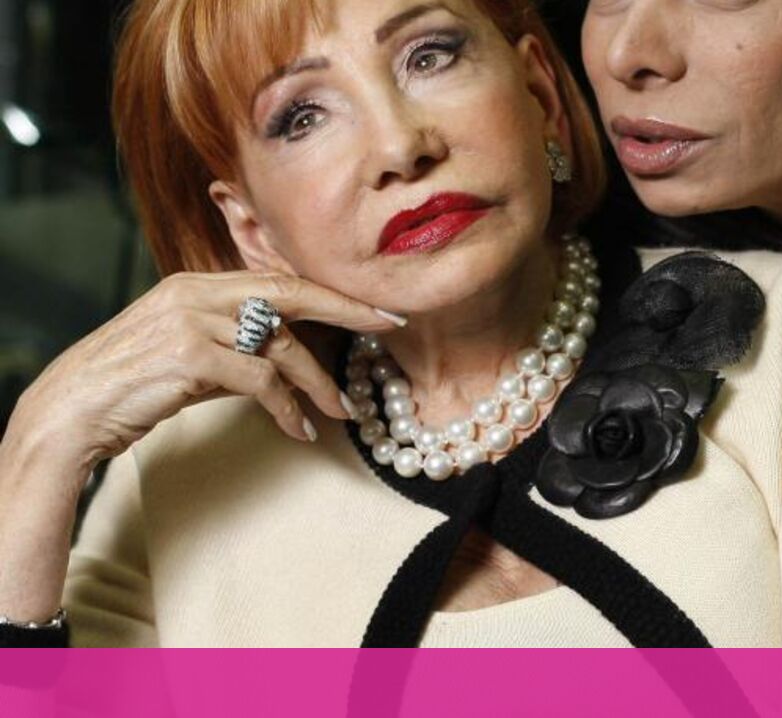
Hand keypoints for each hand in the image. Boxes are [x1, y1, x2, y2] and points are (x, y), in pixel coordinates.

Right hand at [5, 270, 401, 482]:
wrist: (72, 409)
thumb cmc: (133, 385)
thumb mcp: (188, 353)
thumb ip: (234, 344)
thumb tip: (284, 359)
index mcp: (198, 284)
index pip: (279, 281)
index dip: (331, 294)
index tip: (375, 308)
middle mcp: (196, 293)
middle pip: (289, 298)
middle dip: (346, 312)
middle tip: (390, 329)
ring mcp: (191, 321)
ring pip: (279, 346)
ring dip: (315, 384)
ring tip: (338, 413)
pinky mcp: (189, 356)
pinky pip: (260, 380)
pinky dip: (285, 407)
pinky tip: (297, 428)